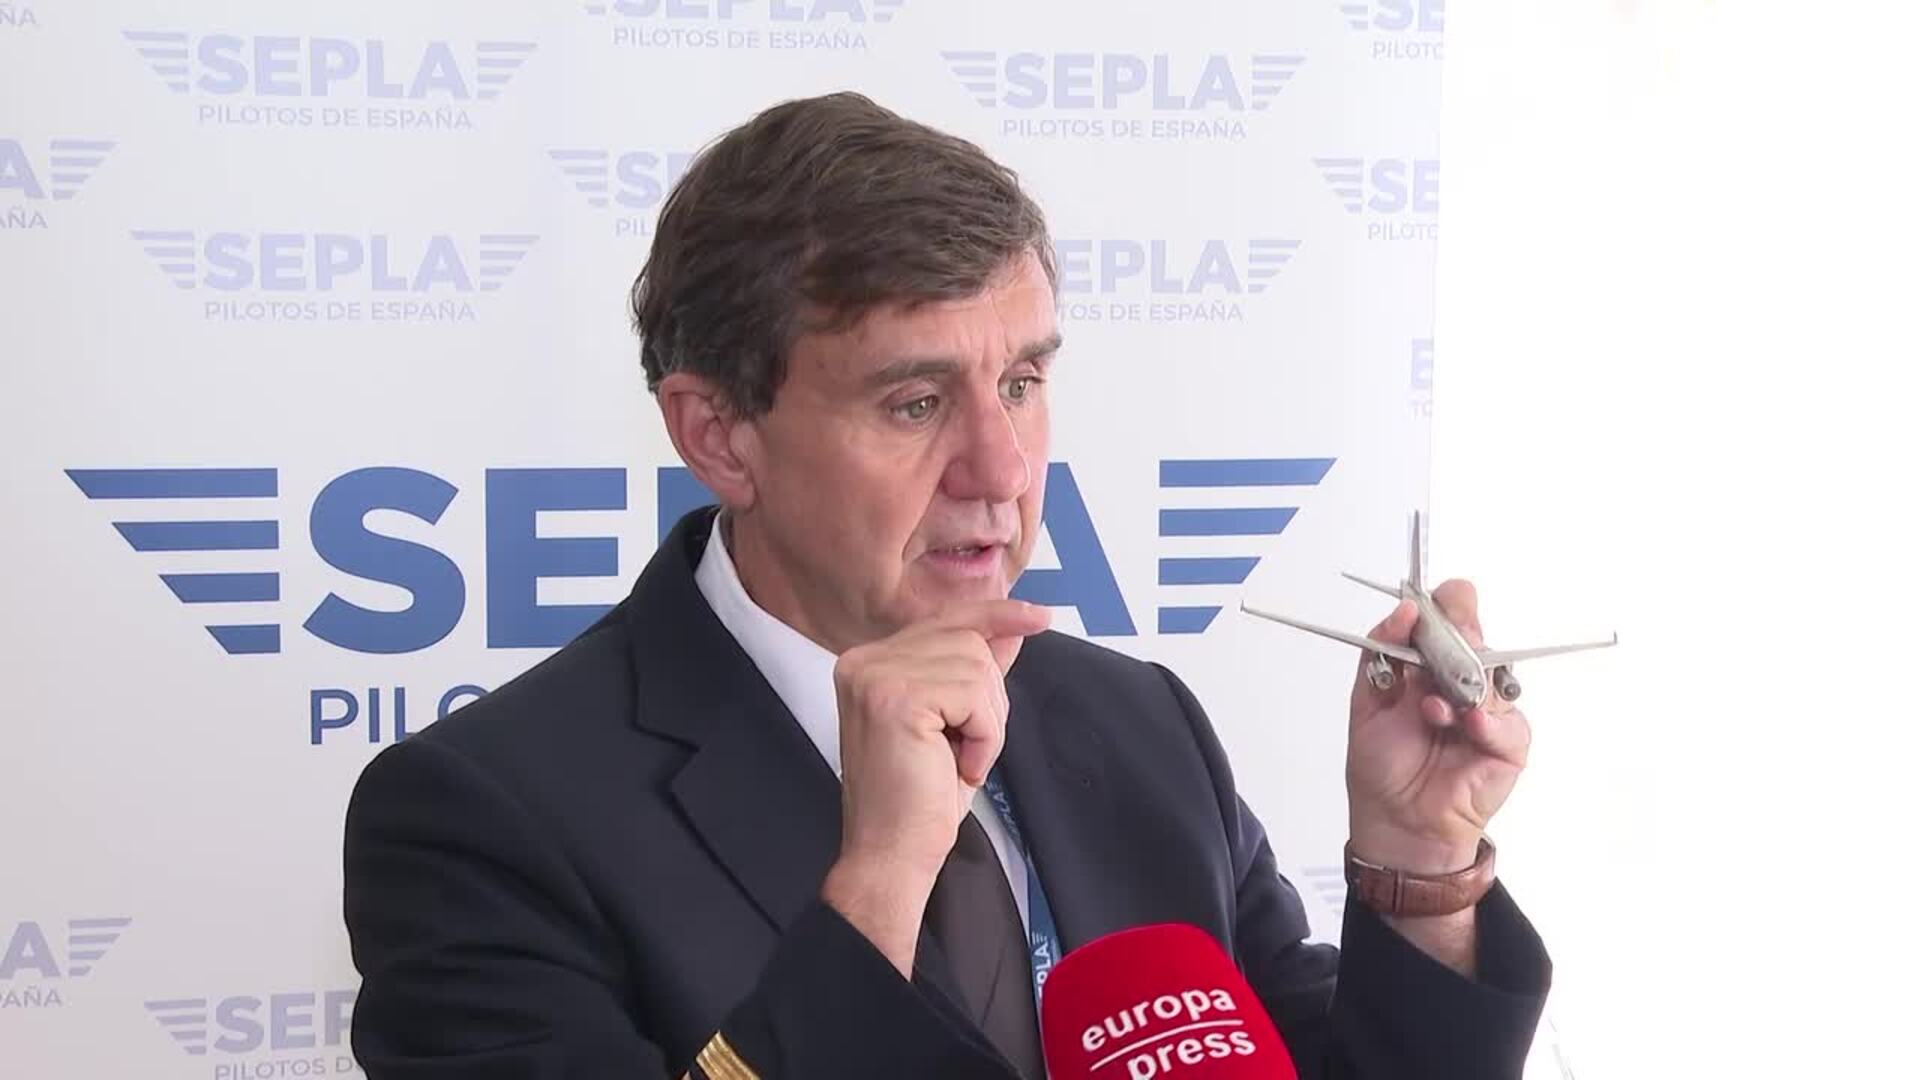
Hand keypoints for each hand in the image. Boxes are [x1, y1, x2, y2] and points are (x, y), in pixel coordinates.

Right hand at [821, 598, 1049, 972]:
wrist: (890, 856)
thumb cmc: (918, 800)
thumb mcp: (956, 724)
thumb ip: (974, 672)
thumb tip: (1011, 628)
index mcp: (869, 664)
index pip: (945, 620)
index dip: (996, 614)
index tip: (1042, 614)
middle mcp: (863, 661)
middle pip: (969, 641)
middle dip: (988, 700)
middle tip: (963, 751)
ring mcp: (874, 675)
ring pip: (977, 665)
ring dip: (987, 721)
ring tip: (958, 760)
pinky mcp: (895, 697)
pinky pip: (973, 695)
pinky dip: (984, 735)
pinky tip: (960, 765)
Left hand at [1346, 580, 1529, 875]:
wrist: (1396, 822)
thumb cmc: (1382, 765)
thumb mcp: (1368, 699)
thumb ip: (1382, 649)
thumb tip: (1405, 609)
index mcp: (1431, 668)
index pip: (1450, 622)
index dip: (1450, 605)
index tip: (1444, 594)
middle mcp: (1464, 683)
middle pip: (1477, 641)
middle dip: (1462, 637)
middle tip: (1444, 643)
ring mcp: (1490, 711)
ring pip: (1494, 676)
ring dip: (1463, 686)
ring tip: (1431, 710)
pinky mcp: (1509, 743)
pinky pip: (1509, 721)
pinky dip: (1488, 720)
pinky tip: (1467, 725)